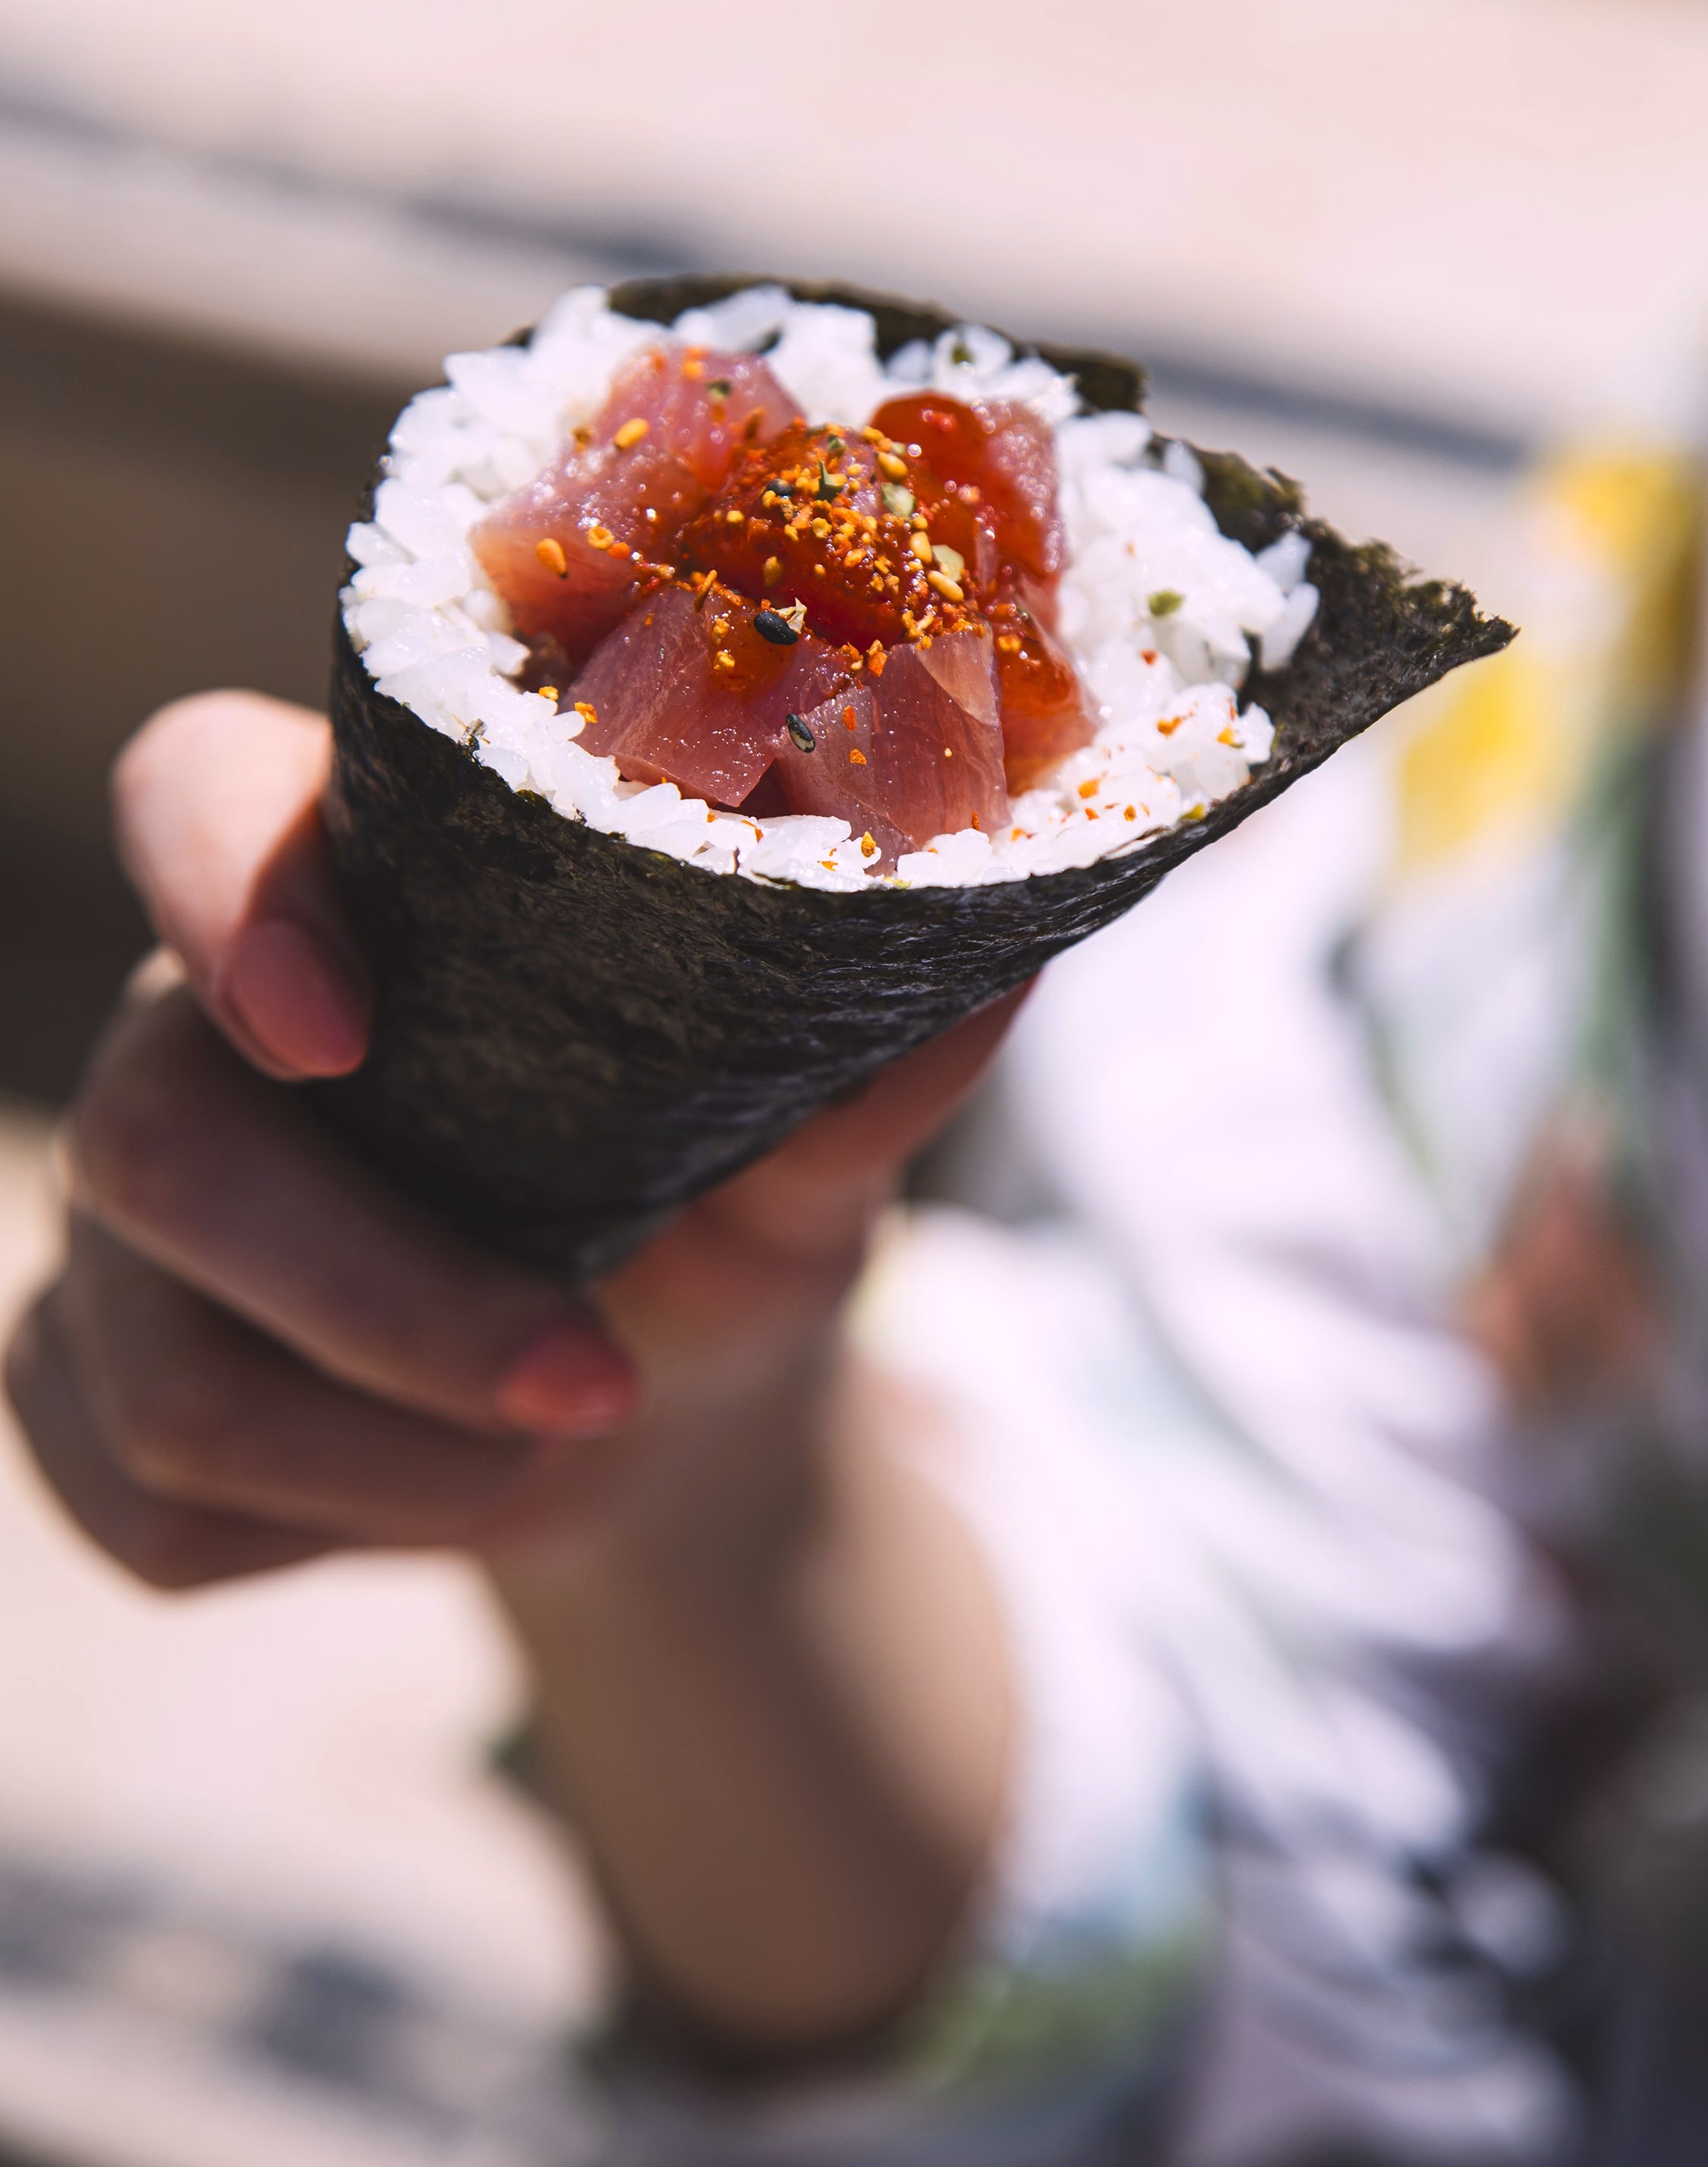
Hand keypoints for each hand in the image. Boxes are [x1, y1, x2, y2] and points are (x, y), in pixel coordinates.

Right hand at [5, 691, 1024, 1590]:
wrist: (660, 1408)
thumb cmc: (721, 1207)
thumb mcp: (808, 1151)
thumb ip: (864, 1070)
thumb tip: (990, 974)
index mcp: (357, 886)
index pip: (193, 796)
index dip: (221, 890)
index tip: (347, 1031)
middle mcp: (198, 1024)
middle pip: (159, 1140)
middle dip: (384, 1301)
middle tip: (593, 1381)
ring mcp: (125, 1215)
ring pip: (154, 1366)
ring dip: (390, 1457)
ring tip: (562, 1445)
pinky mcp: (85, 1380)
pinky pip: (143, 1507)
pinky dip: (330, 1539)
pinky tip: (447, 1493)